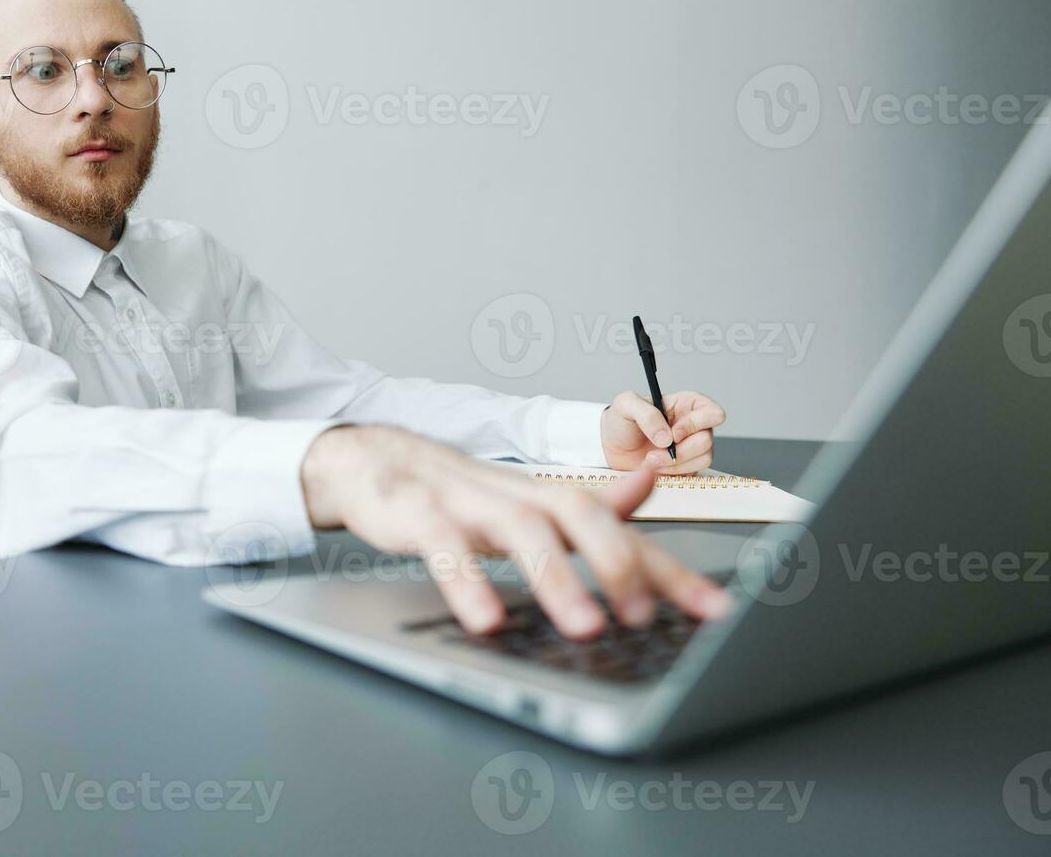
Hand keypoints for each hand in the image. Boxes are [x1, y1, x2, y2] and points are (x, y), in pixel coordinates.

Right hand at [300, 425, 732, 637]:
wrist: (369, 459)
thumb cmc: (455, 491)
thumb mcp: (525, 500)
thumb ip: (589, 501)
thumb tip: (650, 480)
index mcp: (545, 498)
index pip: (620, 530)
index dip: (669, 570)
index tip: (714, 611)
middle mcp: (514, 494)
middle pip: (577, 513)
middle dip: (617, 563)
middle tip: (643, 616)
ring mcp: (464, 500)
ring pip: (520, 530)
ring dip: (557, 578)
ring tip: (584, 626)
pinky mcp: (414, 511)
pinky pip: (443, 544)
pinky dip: (466, 581)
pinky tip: (485, 619)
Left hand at [601, 391, 725, 474]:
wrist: (610, 446)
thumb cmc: (620, 420)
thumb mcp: (626, 405)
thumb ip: (647, 414)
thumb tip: (667, 437)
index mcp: (685, 404)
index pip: (712, 412)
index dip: (696, 424)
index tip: (673, 434)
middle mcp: (693, 425)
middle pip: (707, 439)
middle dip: (681, 450)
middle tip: (654, 452)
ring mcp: (690, 446)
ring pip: (703, 458)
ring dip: (674, 464)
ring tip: (649, 460)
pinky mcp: (685, 465)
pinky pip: (692, 472)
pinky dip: (672, 473)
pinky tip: (654, 467)